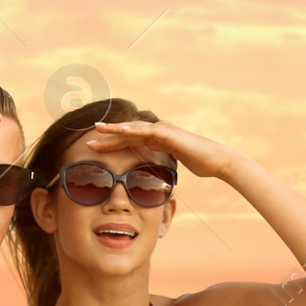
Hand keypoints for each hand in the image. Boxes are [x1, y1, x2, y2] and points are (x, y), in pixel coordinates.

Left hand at [83, 119, 239, 179]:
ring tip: (98, 130)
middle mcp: (158, 132)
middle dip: (108, 136)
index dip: (112, 145)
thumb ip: (163, 166)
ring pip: (134, 128)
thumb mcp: (175, 166)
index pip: (130, 142)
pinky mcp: (169, 133)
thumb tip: (152, 177)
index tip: (95, 149)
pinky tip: (120, 131)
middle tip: (88, 141)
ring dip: (115, 129)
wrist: (218, 160)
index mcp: (157, 140)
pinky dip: (133, 130)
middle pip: (128, 133)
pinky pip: (148, 131)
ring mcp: (163, 130)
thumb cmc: (201, 164)